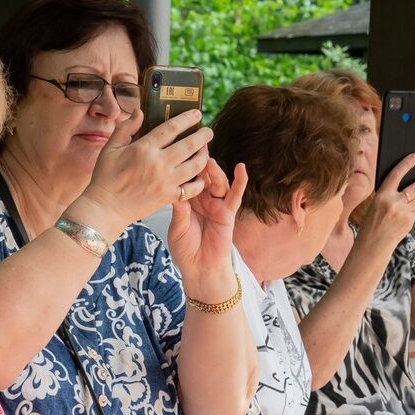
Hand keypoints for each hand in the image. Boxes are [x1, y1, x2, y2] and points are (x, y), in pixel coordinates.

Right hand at [75, 110, 211, 233]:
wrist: (105, 208)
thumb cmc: (105, 178)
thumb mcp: (110, 148)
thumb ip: (125, 128)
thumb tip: (139, 111)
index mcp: (144, 148)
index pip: (172, 128)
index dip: (187, 119)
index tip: (196, 114)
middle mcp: (159, 163)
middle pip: (190, 144)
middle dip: (203, 136)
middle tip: (208, 131)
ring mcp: (166, 181)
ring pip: (196, 165)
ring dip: (204, 155)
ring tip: (205, 150)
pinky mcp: (169, 196)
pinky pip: (192, 188)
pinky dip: (200, 181)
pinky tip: (200, 176)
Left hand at [165, 158, 248, 296]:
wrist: (199, 269)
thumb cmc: (185, 249)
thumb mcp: (176, 225)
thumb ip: (179, 207)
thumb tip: (174, 186)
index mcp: (187, 201)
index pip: (186, 178)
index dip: (183, 165)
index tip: (177, 148)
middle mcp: (202, 200)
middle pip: (202, 177)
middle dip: (199, 162)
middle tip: (194, 146)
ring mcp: (216, 205)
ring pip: (216, 183)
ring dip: (214, 171)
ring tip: (208, 159)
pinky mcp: (229, 213)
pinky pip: (236, 195)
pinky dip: (240, 182)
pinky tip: (241, 168)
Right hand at [358, 154, 414, 251]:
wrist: (373, 244)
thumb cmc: (372, 224)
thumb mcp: (375, 206)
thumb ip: (387, 195)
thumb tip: (401, 184)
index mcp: (381, 196)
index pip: (396, 175)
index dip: (406, 164)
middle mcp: (392, 202)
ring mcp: (402, 212)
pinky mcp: (409, 220)